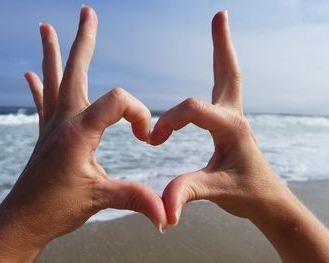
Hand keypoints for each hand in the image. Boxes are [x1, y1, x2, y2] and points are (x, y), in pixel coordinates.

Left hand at [0, 6, 165, 261]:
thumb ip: (135, 199)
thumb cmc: (55, 209)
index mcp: (78, 132)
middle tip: (87, 13)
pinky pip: (43, 102)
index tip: (145, 137)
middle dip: (83, 41)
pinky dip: (38, 85)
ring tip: (45, 28)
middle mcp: (63, 122)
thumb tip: (166, 215)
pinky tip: (30, 74)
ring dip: (53, 54)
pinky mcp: (46, 135)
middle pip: (75, 72)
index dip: (139, 114)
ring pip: (54, 81)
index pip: (117, 102)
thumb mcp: (100, 199)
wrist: (22, 221)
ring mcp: (51, 126)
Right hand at [151, 11, 328, 261]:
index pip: (192, 110)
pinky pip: (221, 93)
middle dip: (221, 45)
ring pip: (227, 78)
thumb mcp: (216, 191)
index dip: (168, 122)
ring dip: (221, 53)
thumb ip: (188, 193)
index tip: (154, 139)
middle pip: (227, 73)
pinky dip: (217, 74)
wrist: (269, 201)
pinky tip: (213, 71)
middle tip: (220, 15)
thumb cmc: (247, 194)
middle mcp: (235, 117)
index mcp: (231, 128)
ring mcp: (234, 118)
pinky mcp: (230, 124)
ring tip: (219, 26)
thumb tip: (165, 208)